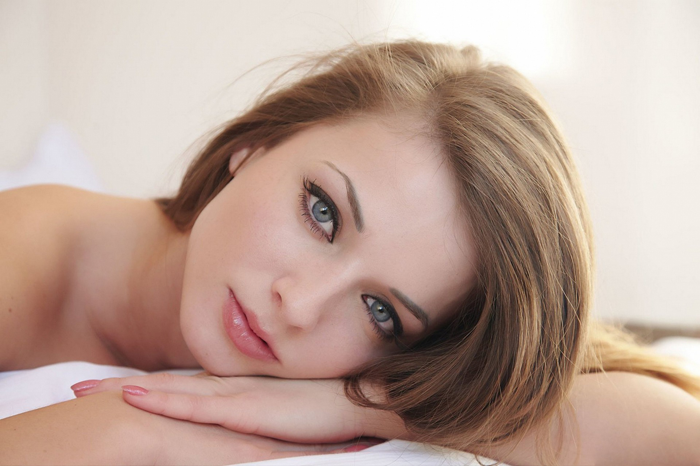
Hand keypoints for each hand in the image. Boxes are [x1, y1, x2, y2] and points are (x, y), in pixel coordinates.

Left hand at [0, 390, 342, 465]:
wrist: (357, 397)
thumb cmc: (326, 409)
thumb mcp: (283, 416)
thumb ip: (259, 420)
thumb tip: (241, 431)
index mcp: (236, 390)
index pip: (182, 387)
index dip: (146, 387)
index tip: (110, 389)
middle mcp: (229, 387)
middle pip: (165, 386)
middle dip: (120, 387)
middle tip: (77, 386)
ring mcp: (235, 395)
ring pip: (170, 391)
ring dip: (127, 390)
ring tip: (84, 390)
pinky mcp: (246, 409)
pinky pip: (196, 405)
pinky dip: (162, 400)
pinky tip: (133, 397)